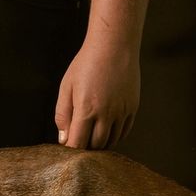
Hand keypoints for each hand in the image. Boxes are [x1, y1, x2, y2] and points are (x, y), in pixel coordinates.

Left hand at [54, 33, 140, 149]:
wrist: (114, 46)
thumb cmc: (86, 64)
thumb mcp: (67, 86)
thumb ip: (63, 114)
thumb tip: (64, 138)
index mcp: (86, 109)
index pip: (78, 143)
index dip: (72, 149)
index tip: (67, 147)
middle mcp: (106, 114)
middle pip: (96, 145)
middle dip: (85, 147)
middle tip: (79, 141)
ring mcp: (121, 112)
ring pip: (111, 141)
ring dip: (100, 144)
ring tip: (91, 136)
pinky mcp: (132, 108)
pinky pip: (124, 132)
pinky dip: (114, 136)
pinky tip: (105, 130)